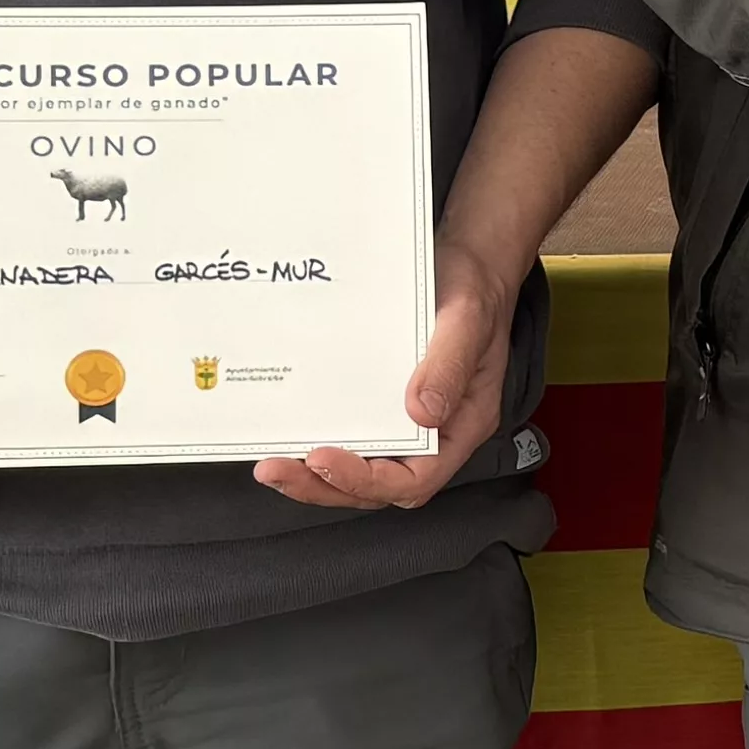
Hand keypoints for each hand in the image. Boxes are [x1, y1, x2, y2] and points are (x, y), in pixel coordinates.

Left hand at [261, 261, 511, 508]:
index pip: (416, 477)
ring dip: (317, 476)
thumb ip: (448, 365)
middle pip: (381, 486)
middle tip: (278, 470)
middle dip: (326, 486)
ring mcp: (411, 420)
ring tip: (274, 464)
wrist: (471, 261)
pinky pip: (356, 437)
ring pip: (364, 468)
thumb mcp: (466, 319)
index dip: (368, 480)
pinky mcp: (387, 402)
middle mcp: (437, 431)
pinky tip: (291, 434)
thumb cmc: (474, 287)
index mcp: (463, 422)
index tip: (324, 459)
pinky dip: (321, 446)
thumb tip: (421, 412)